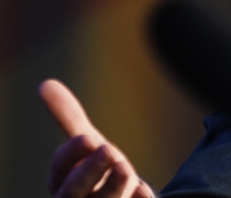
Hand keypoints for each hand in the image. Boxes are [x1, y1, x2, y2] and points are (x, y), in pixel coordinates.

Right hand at [39, 79, 155, 197]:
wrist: (124, 196)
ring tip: (126, 167)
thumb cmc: (100, 169)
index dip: (71, 155)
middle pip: (75, 192)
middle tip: (110, 150)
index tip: (88, 138)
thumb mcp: (88, 143)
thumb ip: (69, 118)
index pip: (60, 169)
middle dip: (89, 172)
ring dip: (114, 187)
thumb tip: (45, 83)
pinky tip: (144, 192)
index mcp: (63, 181)